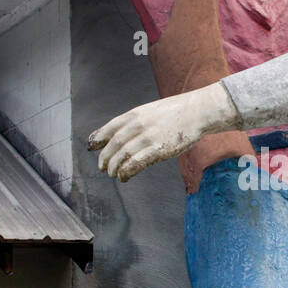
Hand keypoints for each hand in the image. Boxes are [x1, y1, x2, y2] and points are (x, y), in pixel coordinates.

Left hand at [87, 84, 238, 181]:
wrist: (197, 111)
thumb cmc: (176, 112)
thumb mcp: (150, 111)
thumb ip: (135, 120)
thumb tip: (122, 130)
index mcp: (135, 114)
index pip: (110, 127)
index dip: (98, 138)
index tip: (91, 146)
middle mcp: (138, 125)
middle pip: (114, 144)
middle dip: (105, 157)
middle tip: (102, 166)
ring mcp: (147, 138)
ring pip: (122, 156)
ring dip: (114, 167)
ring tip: (112, 173)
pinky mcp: (157, 150)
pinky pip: (135, 164)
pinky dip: (126, 171)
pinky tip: (124, 176)